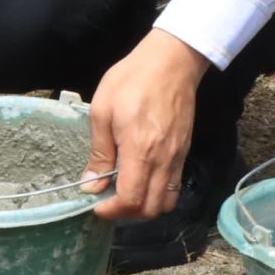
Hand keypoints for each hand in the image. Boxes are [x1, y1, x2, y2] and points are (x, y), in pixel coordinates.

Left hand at [84, 30, 209, 221]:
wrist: (171, 61)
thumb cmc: (132, 80)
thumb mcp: (102, 111)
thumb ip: (99, 152)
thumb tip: (91, 184)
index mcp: (140, 151)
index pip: (130, 199)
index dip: (111, 211)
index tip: (95, 205)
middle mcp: (163, 160)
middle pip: (151, 208)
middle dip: (127, 213)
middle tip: (108, 201)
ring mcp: (177, 157)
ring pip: (167, 202)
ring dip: (145, 206)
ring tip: (125, 193)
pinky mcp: (184, 151)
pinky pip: (175, 185)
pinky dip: (159, 193)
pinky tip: (141, 178)